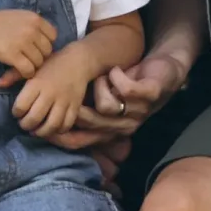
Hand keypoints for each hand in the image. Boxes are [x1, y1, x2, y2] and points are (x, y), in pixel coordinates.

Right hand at [0, 9, 58, 82]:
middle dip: (40, 56)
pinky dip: (26, 73)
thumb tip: (52, 38)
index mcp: (35, 19)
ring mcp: (23, 42)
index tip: (36, 47)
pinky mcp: (13, 55)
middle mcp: (31, 29)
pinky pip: (29, 70)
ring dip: (33, 66)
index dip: (46, 44)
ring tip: (23, 64)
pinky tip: (19, 70)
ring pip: (39, 62)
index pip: (53, 36)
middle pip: (48, 51)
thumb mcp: (20, 16)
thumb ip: (35, 24)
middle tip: (29, 58)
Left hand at [10, 45, 96, 135]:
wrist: (78, 60)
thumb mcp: (32, 67)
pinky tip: (52, 128)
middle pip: (34, 118)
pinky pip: (67, 125)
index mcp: (37, 83)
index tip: (17, 112)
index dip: (16, 113)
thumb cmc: (52, 63)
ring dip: (41, 132)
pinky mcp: (75, 106)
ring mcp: (64, 101)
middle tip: (24, 124)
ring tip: (36, 130)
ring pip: (51, 125)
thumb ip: (13, 75)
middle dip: (26, 125)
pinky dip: (58, 131)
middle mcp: (50, 94)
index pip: (21, 106)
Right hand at [44, 46, 190, 154]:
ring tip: (105, 77)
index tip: (45, 124)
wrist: (165, 68)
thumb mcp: (101, 97)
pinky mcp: (151, 95)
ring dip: (101, 85)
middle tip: (71, 89)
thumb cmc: (128, 83)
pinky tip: (117, 71)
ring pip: (107, 106)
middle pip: (92, 124)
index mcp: (111, 131)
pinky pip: (125, 89)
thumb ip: (80, 107)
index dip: (62, 136)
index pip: (81, 142)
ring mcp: (139, 113)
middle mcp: (125, 127)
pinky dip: (116, 76)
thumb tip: (48, 113)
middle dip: (78, 106)